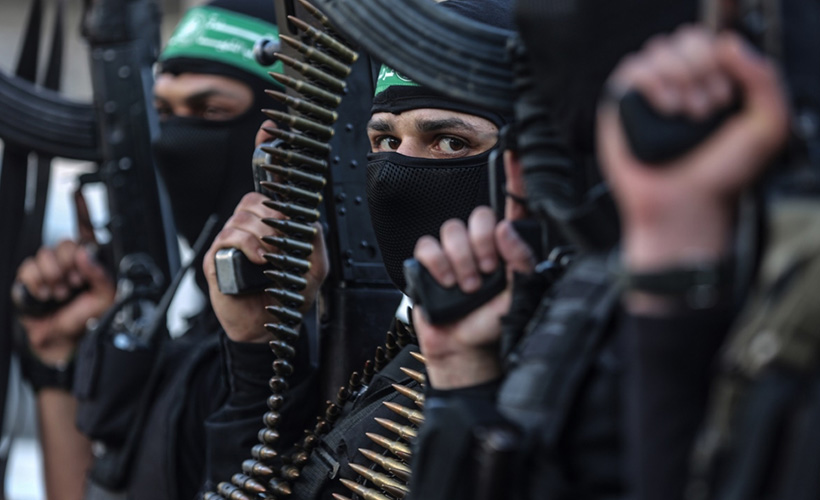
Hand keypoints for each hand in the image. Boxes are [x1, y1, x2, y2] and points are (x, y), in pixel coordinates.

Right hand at [14, 240, 114, 364]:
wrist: (63, 338)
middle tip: (73, 284)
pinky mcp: (29, 279)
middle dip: (69, 266)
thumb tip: (85, 254)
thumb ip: (101, 274)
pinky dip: (36, 283)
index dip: (82, 245)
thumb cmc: (86, 317)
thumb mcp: (104, 298)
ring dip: (53, 277)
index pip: (85, 238)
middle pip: (64, 244)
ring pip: (45, 253)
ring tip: (60, 294)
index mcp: (88, 263)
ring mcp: (47, 268)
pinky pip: (27, 268)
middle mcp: (68, 262)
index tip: (83, 265)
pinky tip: (44, 295)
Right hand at [203, 192, 328, 342]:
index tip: (288, 216)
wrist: (266, 325)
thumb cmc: (287, 296)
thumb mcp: (313, 268)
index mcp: (263, 229)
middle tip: (282, 241)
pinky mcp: (215, 259)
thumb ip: (316, 242)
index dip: (275, 201)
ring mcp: (229, 245)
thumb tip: (311, 219)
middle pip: (251, 203)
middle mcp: (245, 233)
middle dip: (271, 218)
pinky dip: (247, 244)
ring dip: (260, 235)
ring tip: (272, 256)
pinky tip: (260, 260)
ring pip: (239, 219)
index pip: (263, 199)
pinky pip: (227, 238)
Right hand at [412, 154, 534, 388]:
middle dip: (482, 248)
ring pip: (452, 230)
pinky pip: (429, 246)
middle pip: (478, 217)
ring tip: (467, 288)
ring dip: (461, 263)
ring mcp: (454, 250)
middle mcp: (480, 242)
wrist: (461, 346)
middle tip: (485, 275)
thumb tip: (506, 229)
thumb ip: (521, 261)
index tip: (515, 151)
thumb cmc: (494, 322)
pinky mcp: (430, 259)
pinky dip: (438, 266)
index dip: (514, 176)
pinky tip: (446, 283)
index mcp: (507, 246)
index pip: (513, 204)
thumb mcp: (520, 294)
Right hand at [598, 27, 788, 271]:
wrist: (685, 206)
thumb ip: (763, 79)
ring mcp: (648, 94)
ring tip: (682, 114)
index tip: (724, 99)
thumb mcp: (767, 126)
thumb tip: (727, 45)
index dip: (718, 62)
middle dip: (698, 71)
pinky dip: (651, 84)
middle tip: (703, 110)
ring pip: (657, 50)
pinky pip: (630, 70)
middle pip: (684, 41)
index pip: (709, 42)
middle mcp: (679, 84)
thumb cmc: (719, 175)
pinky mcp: (621, 107)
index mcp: (711, 82)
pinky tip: (664, 110)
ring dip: (676, 79)